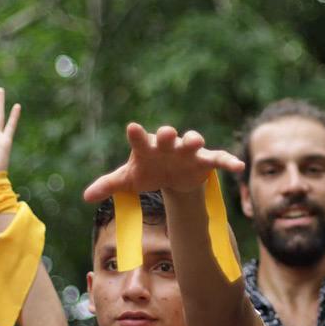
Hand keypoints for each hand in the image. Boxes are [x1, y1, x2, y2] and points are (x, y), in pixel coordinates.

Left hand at [83, 124, 243, 201]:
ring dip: (194, 141)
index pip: (140, 140)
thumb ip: (109, 185)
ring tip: (196, 142)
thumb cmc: (148, 172)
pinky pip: (218, 158)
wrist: (172, 176)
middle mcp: (169, 145)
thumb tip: (85, 197)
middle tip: (167, 134)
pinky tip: (238, 168)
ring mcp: (188, 151)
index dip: (137, 135)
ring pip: (193, 142)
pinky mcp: (205, 160)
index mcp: (148, 148)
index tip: (132, 128)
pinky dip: (228, 161)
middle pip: (169, 136)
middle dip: (169, 135)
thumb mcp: (129, 180)